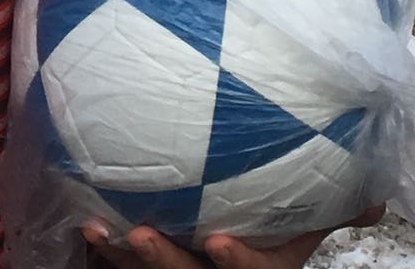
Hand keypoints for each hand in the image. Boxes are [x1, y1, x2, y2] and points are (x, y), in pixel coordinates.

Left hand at [83, 206, 384, 268]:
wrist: (224, 253)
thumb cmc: (270, 238)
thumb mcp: (302, 233)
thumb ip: (328, 212)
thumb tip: (378, 201)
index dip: (237, 263)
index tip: (218, 239)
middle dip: (163, 262)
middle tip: (138, 234)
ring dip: (120, 256)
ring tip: (98, 227)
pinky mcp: (148, 268)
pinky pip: (122, 267)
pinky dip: (103, 249)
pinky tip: (85, 221)